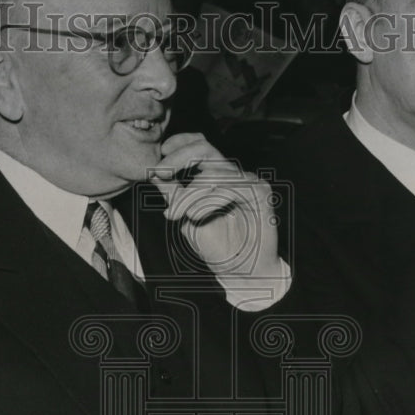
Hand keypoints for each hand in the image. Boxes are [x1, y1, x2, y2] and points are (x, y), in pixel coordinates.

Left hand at [149, 133, 280, 279]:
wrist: (240, 271)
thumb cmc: (215, 246)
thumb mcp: (186, 218)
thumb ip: (175, 195)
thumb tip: (154, 174)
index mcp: (214, 176)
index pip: (198, 145)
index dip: (180, 143)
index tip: (161, 153)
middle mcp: (231, 175)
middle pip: (205, 148)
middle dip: (178, 158)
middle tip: (160, 173)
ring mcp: (247, 181)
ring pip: (212, 173)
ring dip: (188, 194)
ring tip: (177, 214)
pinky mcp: (260, 192)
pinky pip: (231, 187)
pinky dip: (208, 201)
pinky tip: (195, 215)